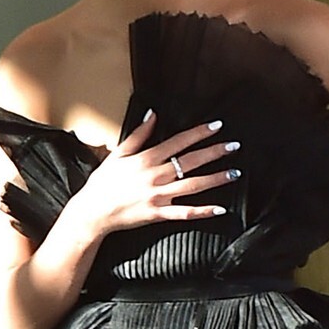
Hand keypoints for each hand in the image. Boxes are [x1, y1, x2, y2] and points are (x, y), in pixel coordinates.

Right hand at [72, 114, 236, 237]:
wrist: (92, 212)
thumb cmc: (103, 183)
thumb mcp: (118, 154)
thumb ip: (138, 135)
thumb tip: (152, 115)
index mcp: (146, 159)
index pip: (178, 142)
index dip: (199, 133)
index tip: (217, 126)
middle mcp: (155, 176)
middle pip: (191, 161)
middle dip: (215, 153)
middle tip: (234, 146)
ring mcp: (158, 196)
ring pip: (193, 185)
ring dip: (216, 179)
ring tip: (235, 173)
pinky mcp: (158, 214)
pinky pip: (184, 213)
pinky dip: (203, 211)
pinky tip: (220, 209)